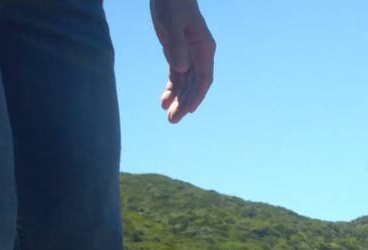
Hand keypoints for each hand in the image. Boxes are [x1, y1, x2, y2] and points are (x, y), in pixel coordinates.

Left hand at [150, 0, 214, 122]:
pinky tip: (164, 101)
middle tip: (173, 120)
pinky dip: (171, 89)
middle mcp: (199, 55)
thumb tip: (181, 70)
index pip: (203, 79)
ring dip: (179, 100)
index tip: (187, 110)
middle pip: (195, 85)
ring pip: (186, 84)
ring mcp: (189, 55)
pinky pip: (177, 76)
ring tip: (169, 117)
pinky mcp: (177, 53)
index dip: (196, 96)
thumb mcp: (172, 23)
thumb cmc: (172, 3)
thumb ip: (176, 46)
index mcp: (203, 49)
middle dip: (186, 103)